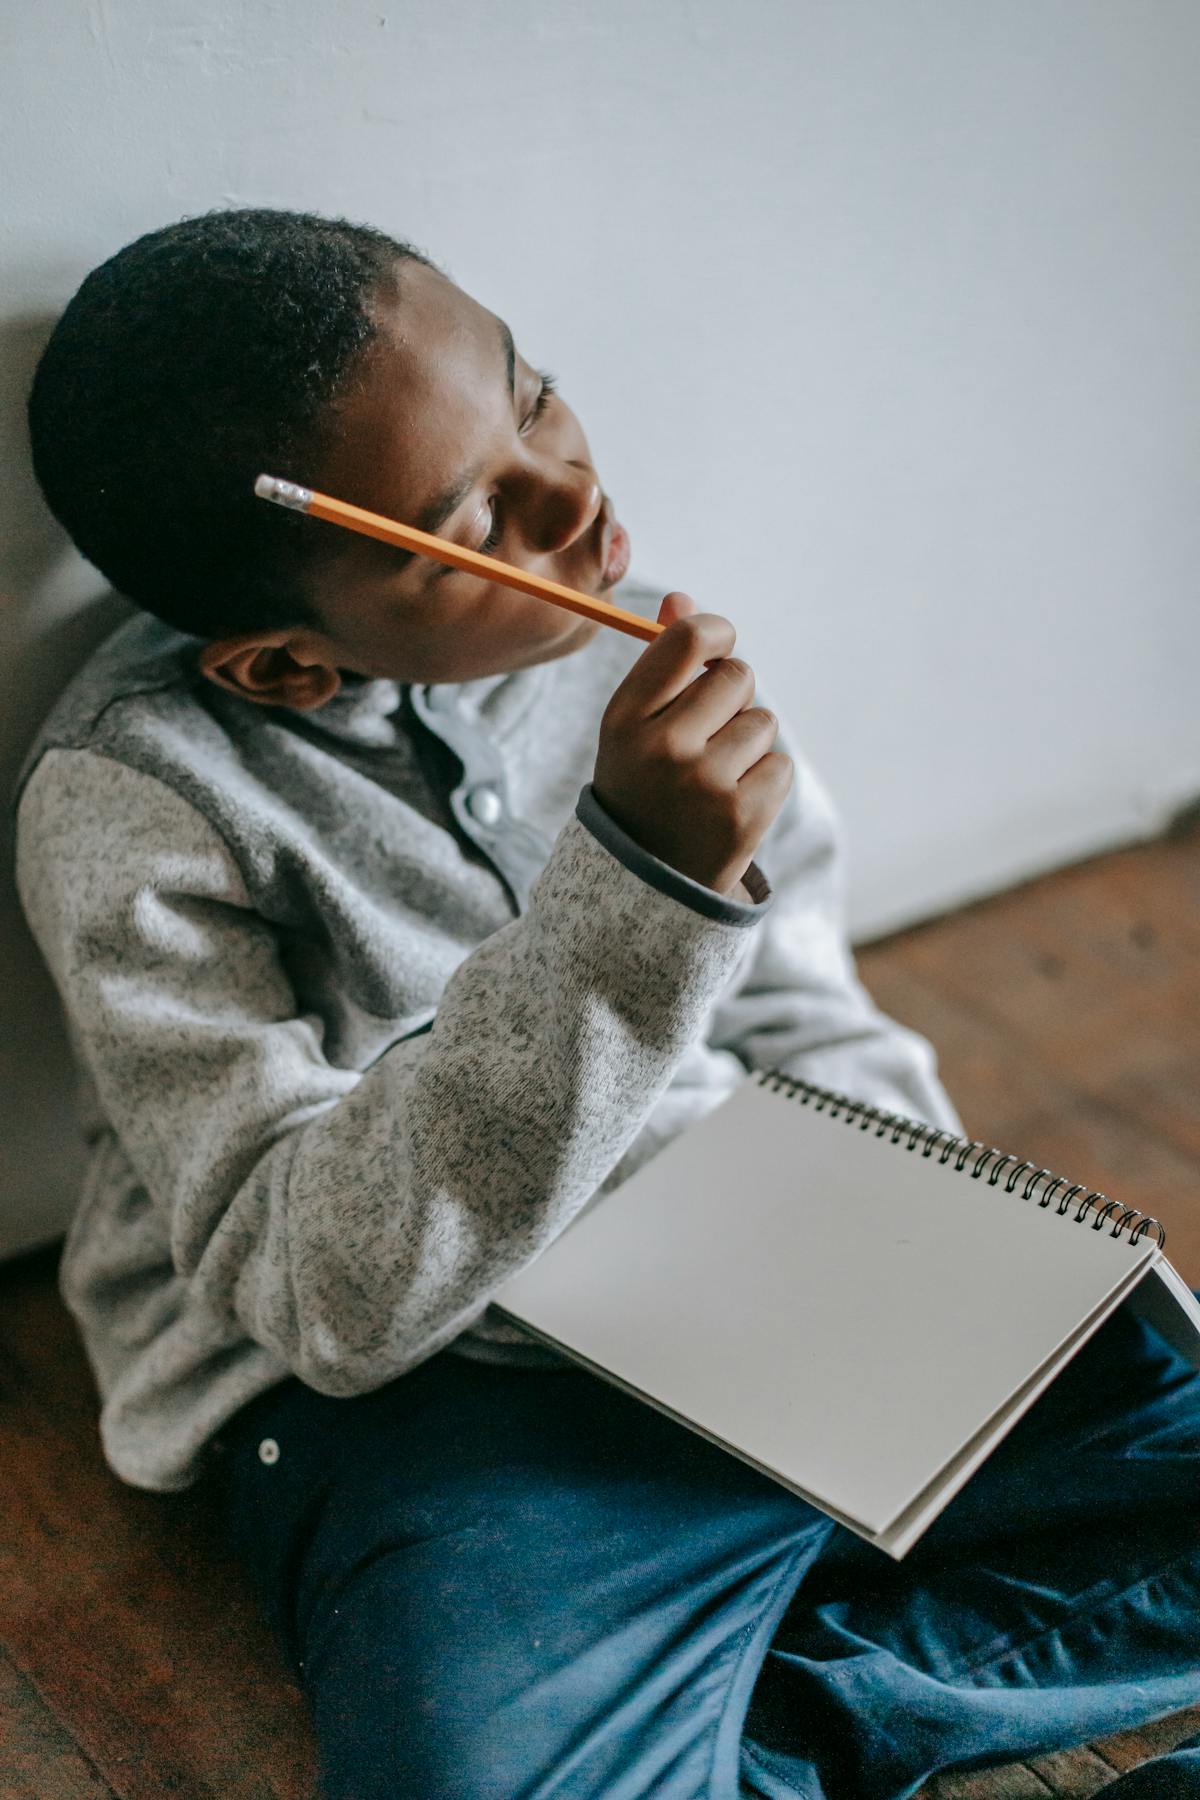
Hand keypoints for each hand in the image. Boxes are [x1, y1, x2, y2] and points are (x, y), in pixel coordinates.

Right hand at [593, 591, 793, 896]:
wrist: (644, 883)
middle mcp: (662, 748)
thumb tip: (681, 599)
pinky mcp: (743, 816)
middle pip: (736, 676)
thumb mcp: (634, 727)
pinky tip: (730, 804)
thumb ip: (660, 664)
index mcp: (623, 719)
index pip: (687, 640)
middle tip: (707, 733)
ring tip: (714, 777)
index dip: (715, 632)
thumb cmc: (643, 786)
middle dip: (732, 696)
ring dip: (747, 743)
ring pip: (761, 721)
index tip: (718, 644)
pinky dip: (764, 781)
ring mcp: (704, 784)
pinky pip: (779, 764)